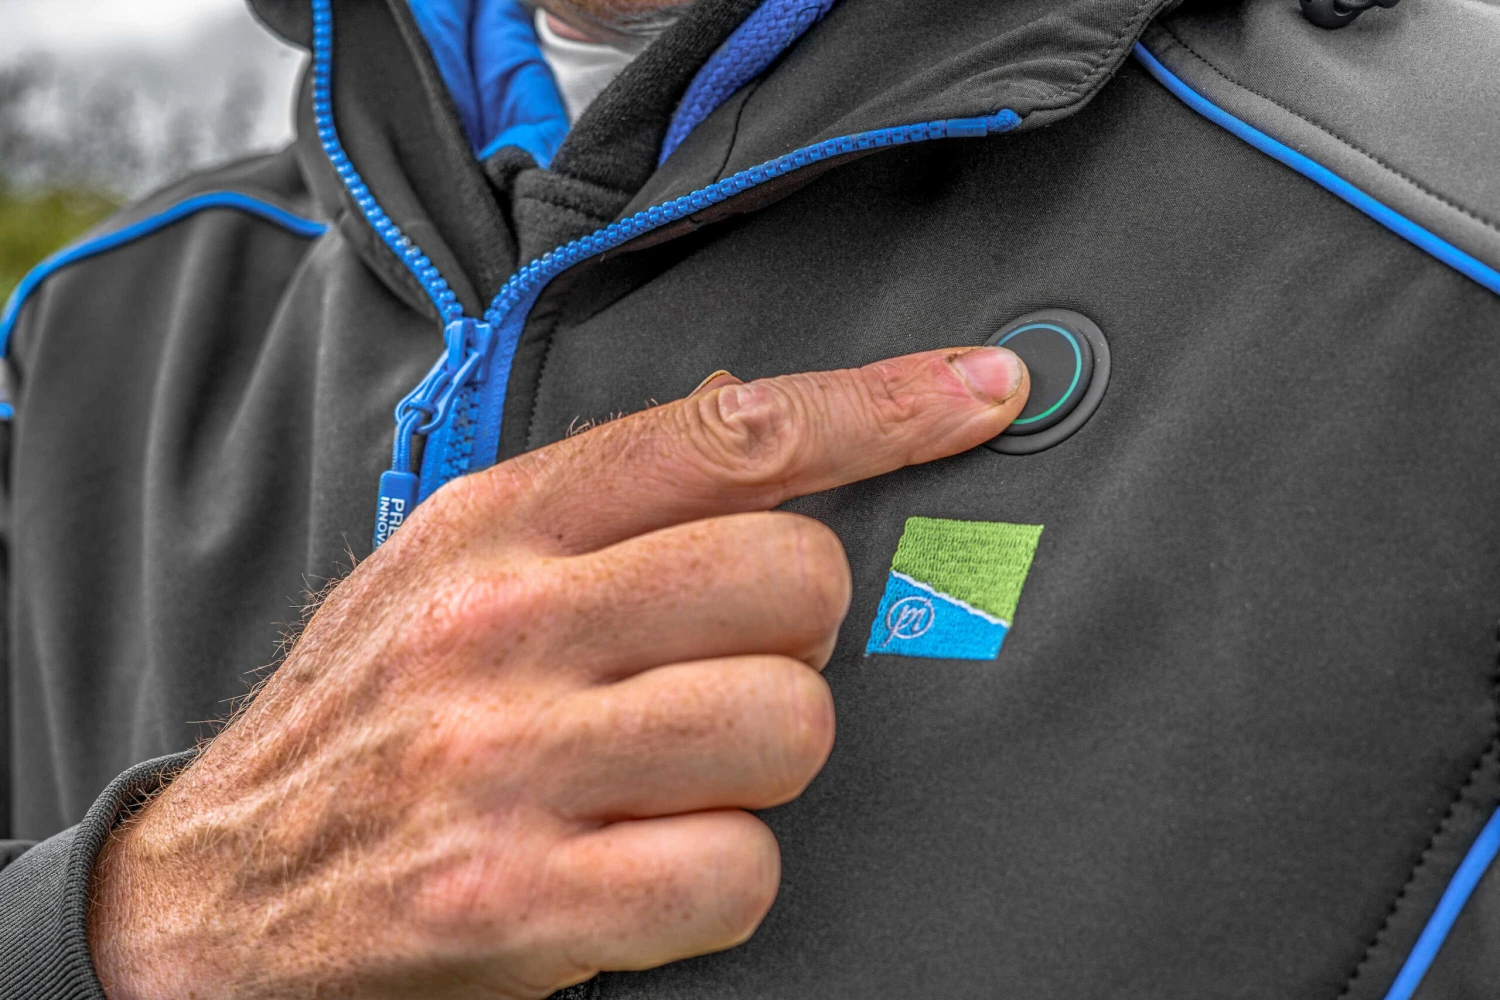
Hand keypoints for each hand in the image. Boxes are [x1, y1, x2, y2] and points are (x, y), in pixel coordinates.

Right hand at [87, 346, 1027, 997]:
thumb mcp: (448, 566)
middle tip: (723, 674)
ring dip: (762, 765)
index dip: (880, 408)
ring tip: (673, 781)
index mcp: (497, 522)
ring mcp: (510, 758)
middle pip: (797, 580)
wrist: (216, 891)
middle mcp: (505, 621)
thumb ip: (597, 508)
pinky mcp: (520, 895)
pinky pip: (739, 868)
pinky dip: (723, 880)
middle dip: (799, 638)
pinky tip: (647, 872)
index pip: (729, 433)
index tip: (983, 393)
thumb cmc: (367, 716)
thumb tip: (770, 433)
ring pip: (788, 724)